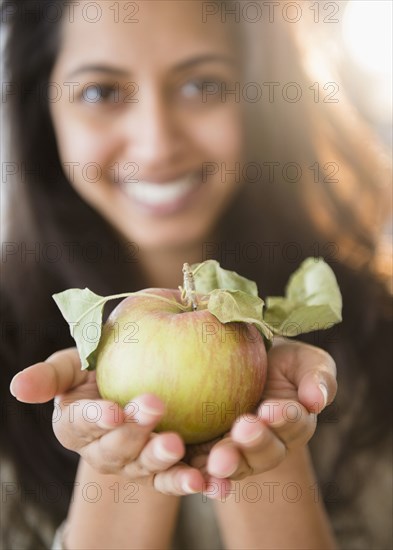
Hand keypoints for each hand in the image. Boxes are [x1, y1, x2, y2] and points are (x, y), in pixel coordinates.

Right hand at [9, 348, 230, 497]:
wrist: (142, 377)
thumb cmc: (102, 366)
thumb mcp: (77, 362)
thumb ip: (53, 374)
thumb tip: (17, 387)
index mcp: (78, 426)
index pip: (81, 424)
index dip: (95, 419)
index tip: (111, 410)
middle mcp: (107, 452)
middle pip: (118, 450)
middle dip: (134, 435)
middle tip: (154, 410)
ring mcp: (140, 464)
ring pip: (152, 470)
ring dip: (167, 465)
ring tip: (181, 449)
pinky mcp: (172, 468)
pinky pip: (185, 477)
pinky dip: (202, 481)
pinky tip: (218, 482)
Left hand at [189, 337, 336, 487]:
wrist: (237, 359)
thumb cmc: (277, 360)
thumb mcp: (303, 360)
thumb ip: (317, 377)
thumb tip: (316, 400)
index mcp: (295, 422)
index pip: (293, 422)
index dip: (284, 417)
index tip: (270, 408)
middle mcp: (269, 445)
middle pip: (265, 452)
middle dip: (256, 443)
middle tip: (244, 429)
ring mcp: (238, 453)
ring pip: (237, 466)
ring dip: (229, 465)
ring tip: (218, 462)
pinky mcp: (208, 454)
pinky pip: (205, 470)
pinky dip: (201, 477)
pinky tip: (194, 478)